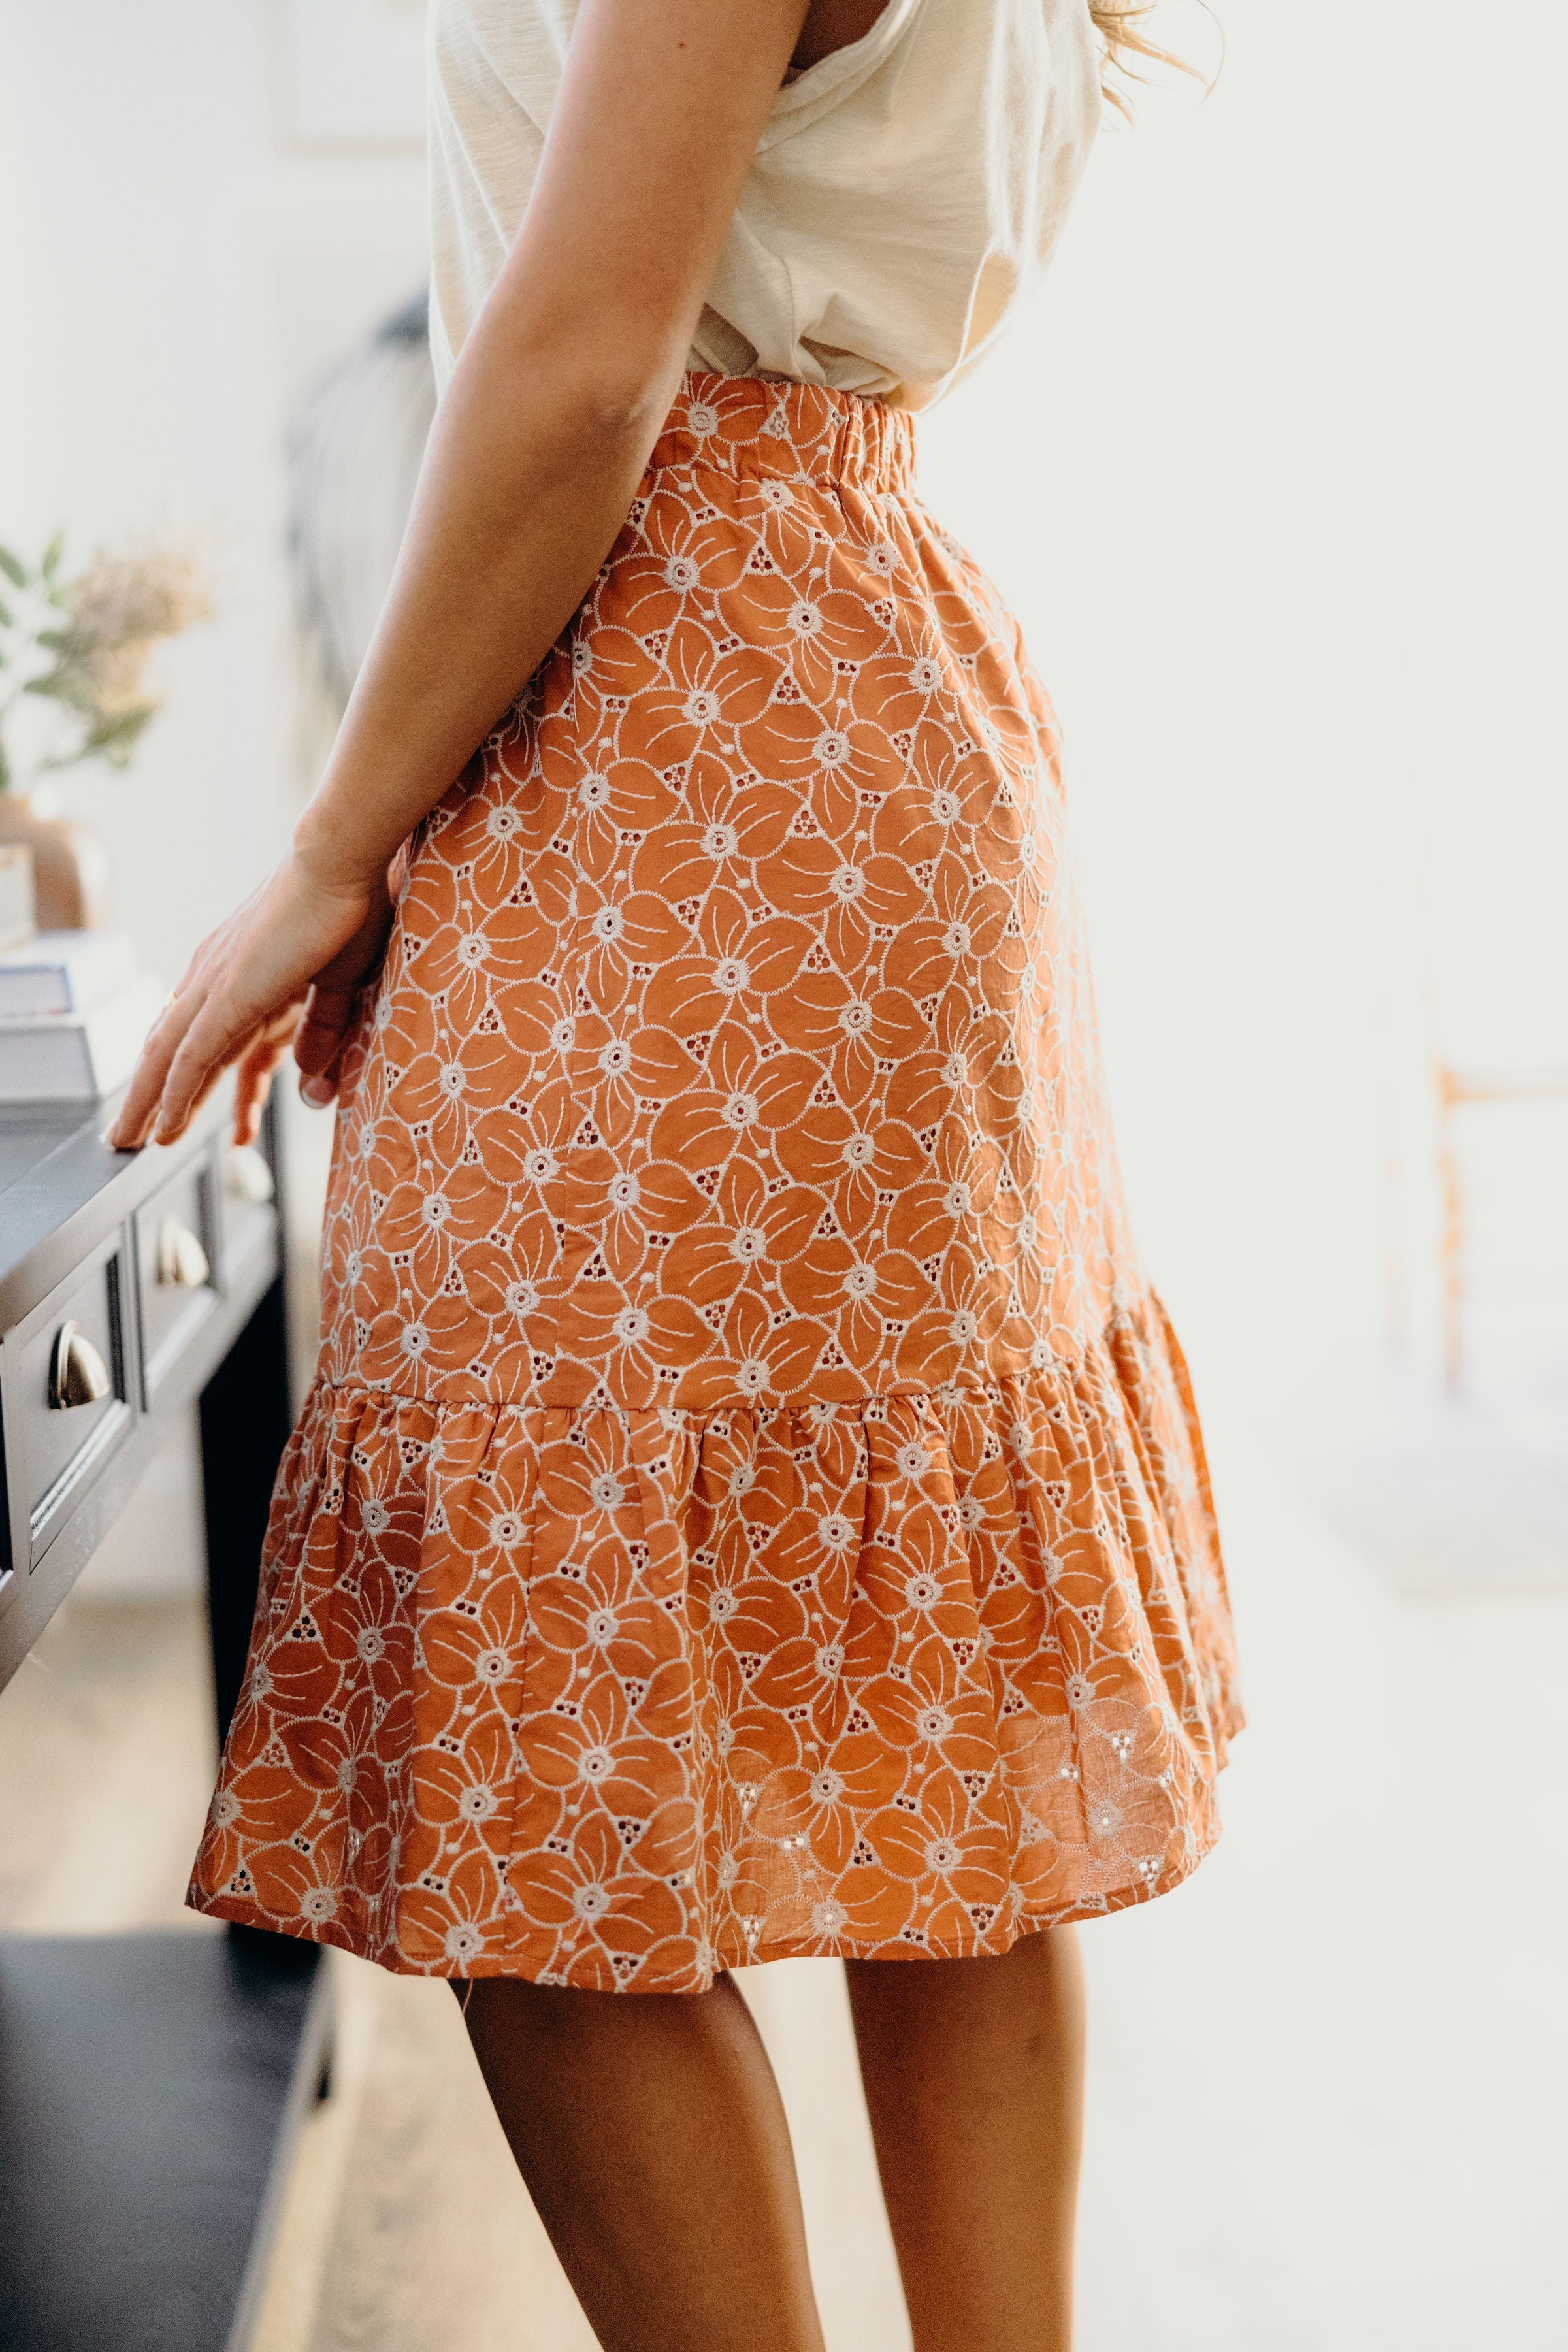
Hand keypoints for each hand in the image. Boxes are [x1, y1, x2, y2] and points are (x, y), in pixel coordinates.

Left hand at [108, 847, 395, 1150]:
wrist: (340, 863)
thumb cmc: (348, 908)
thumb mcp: (337, 985)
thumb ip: (321, 1030)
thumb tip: (311, 1076)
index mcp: (237, 969)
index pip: (197, 1030)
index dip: (181, 1069)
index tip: (169, 1100)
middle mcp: (213, 975)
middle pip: (169, 1046)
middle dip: (148, 1092)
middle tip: (129, 1130)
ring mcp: (215, 985)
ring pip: (167, 1057)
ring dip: (147, 1102)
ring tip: (129, 1139)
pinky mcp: (228, 997)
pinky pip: (191, 1058)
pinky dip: (174, 1094)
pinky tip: (163, 1124)